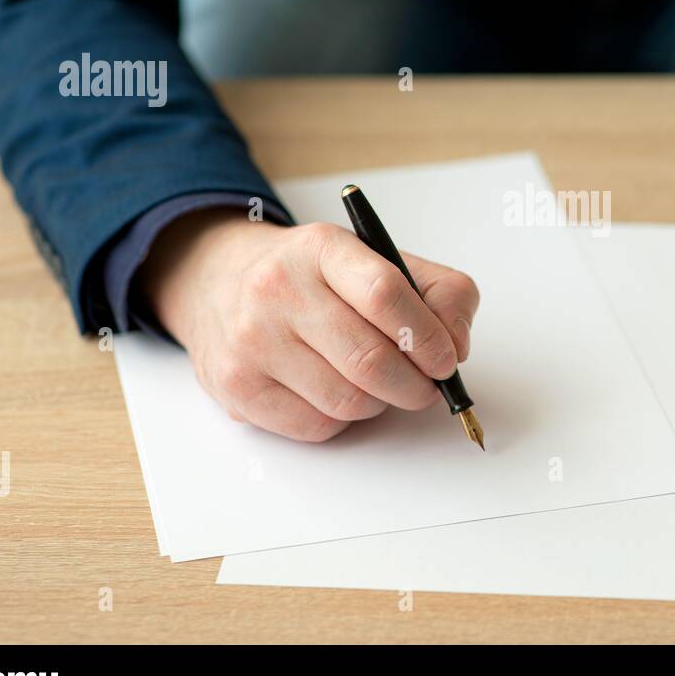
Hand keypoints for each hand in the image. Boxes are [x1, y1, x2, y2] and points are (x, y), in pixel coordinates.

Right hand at [139, 209, 479, 441]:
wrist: (218, 282)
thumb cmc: (312, 278)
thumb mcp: (375, 259)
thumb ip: (436, 291)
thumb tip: (457, 343)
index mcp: (321, 249)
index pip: (386, 294)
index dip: (428, 336)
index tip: (447, 359)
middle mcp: (277, 290)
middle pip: (370, 360)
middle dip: (415, 384)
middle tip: (426, 386)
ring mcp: (251, 341)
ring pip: (347, 400)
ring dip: (380, 403)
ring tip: (377, 383)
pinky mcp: (237, 388)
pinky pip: (316, 427)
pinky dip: (342, 420)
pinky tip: (335, 391)